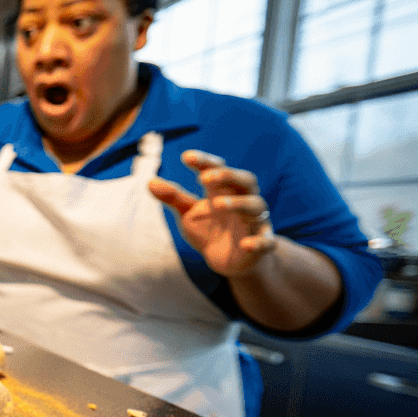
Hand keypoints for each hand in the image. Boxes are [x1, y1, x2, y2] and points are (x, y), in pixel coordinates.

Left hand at [148, 150, 276, 276]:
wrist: (228, 259)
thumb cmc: (208, 229)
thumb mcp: (187, 214)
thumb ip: (173, 198)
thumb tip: (150, 181)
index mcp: (223, 190)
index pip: (217, 169)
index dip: (204, 162)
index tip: (186, 157)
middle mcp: (243, 200)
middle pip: (245, 180)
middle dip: (227, 176)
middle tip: (204, 178)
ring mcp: (254, 221)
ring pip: (255, 205)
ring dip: (238, 203)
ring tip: (217, 204)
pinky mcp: (261, 242)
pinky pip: (267, 241)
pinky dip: (260, 242)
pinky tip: (246, 244)